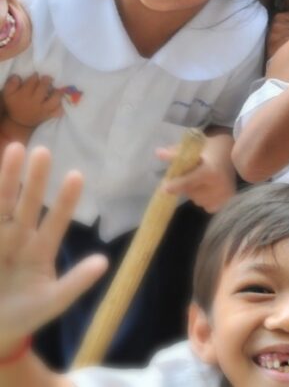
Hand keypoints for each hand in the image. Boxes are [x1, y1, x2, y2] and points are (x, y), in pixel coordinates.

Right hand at [0, 143, 107, 353]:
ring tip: (13, 147)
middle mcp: (18, 239)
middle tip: (43, 150)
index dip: (66, 201)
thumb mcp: (51, 302)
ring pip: (1, 205)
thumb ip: (75, 283)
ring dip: (5, 179)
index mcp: (40, 251)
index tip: (77, 175)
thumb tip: (104, 262)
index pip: (56, 221)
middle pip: (26, 204)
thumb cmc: (24, 316)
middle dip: (34, 179)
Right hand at [2, 75, 63, 127]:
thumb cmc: (15, 104)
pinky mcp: (49, 115)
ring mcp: (44, 109)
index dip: (35, 76)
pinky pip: (58, 111)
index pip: (32, 82)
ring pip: (54, 100)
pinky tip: (60, 101)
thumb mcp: (8, 94)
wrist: (20, 121)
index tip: (36, 75)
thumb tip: (17, 77)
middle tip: (47, 78)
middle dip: (47, 80)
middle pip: (43, 88)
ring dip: (57, 92)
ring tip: (55, 89)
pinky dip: (61, 106)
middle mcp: (35, 102)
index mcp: (24, 95)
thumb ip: (11, 84)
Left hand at [162, 132, 235, 212]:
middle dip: (186, 186)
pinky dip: (205, 199)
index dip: (175, 186)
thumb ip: (177, 152)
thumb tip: (158, 153)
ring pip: (198, 200)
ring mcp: (223, 195)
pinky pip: (207, 206)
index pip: (188, 183)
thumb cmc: (214, 149)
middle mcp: (218, 185)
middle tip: (191, 175)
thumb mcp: (196, 147)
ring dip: (195, 193)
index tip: (165, 188)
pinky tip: (209, 189)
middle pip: (191, 192)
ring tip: (202, 181)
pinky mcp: (227, 201)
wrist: (238, 155)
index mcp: (210, 171)